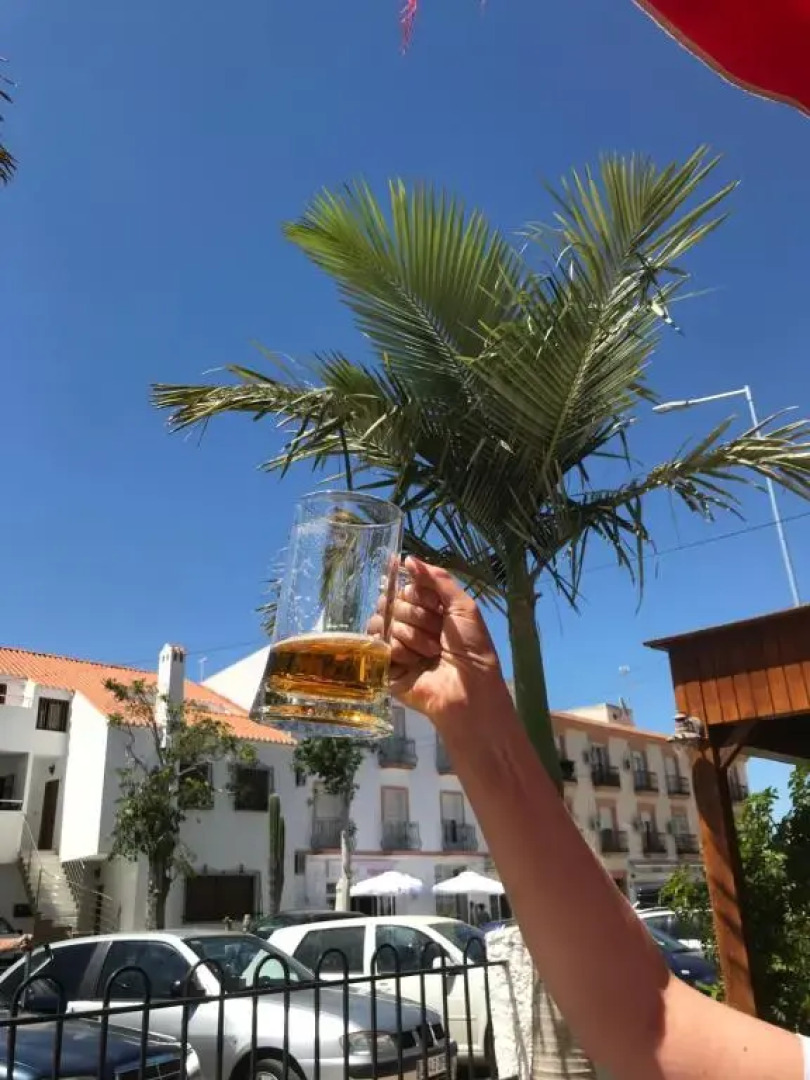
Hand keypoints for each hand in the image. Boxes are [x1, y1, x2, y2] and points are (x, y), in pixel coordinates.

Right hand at [374, 557, 505, 724]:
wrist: (468, 690)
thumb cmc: (471, 648)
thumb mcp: (463, 606)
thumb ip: (438, 579)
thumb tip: (408, 558)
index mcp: (428, 610)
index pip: (406, 587)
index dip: (418, 595)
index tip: (436, 608)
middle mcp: (409, 624)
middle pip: (392, 602)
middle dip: (417, 617)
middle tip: (437, 634)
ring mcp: (395, 645)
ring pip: (383, 621)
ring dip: (411, 636)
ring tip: (430, 653)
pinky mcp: (384, 666)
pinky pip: (378, 643)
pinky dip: (399, 651)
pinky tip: (415, 664)